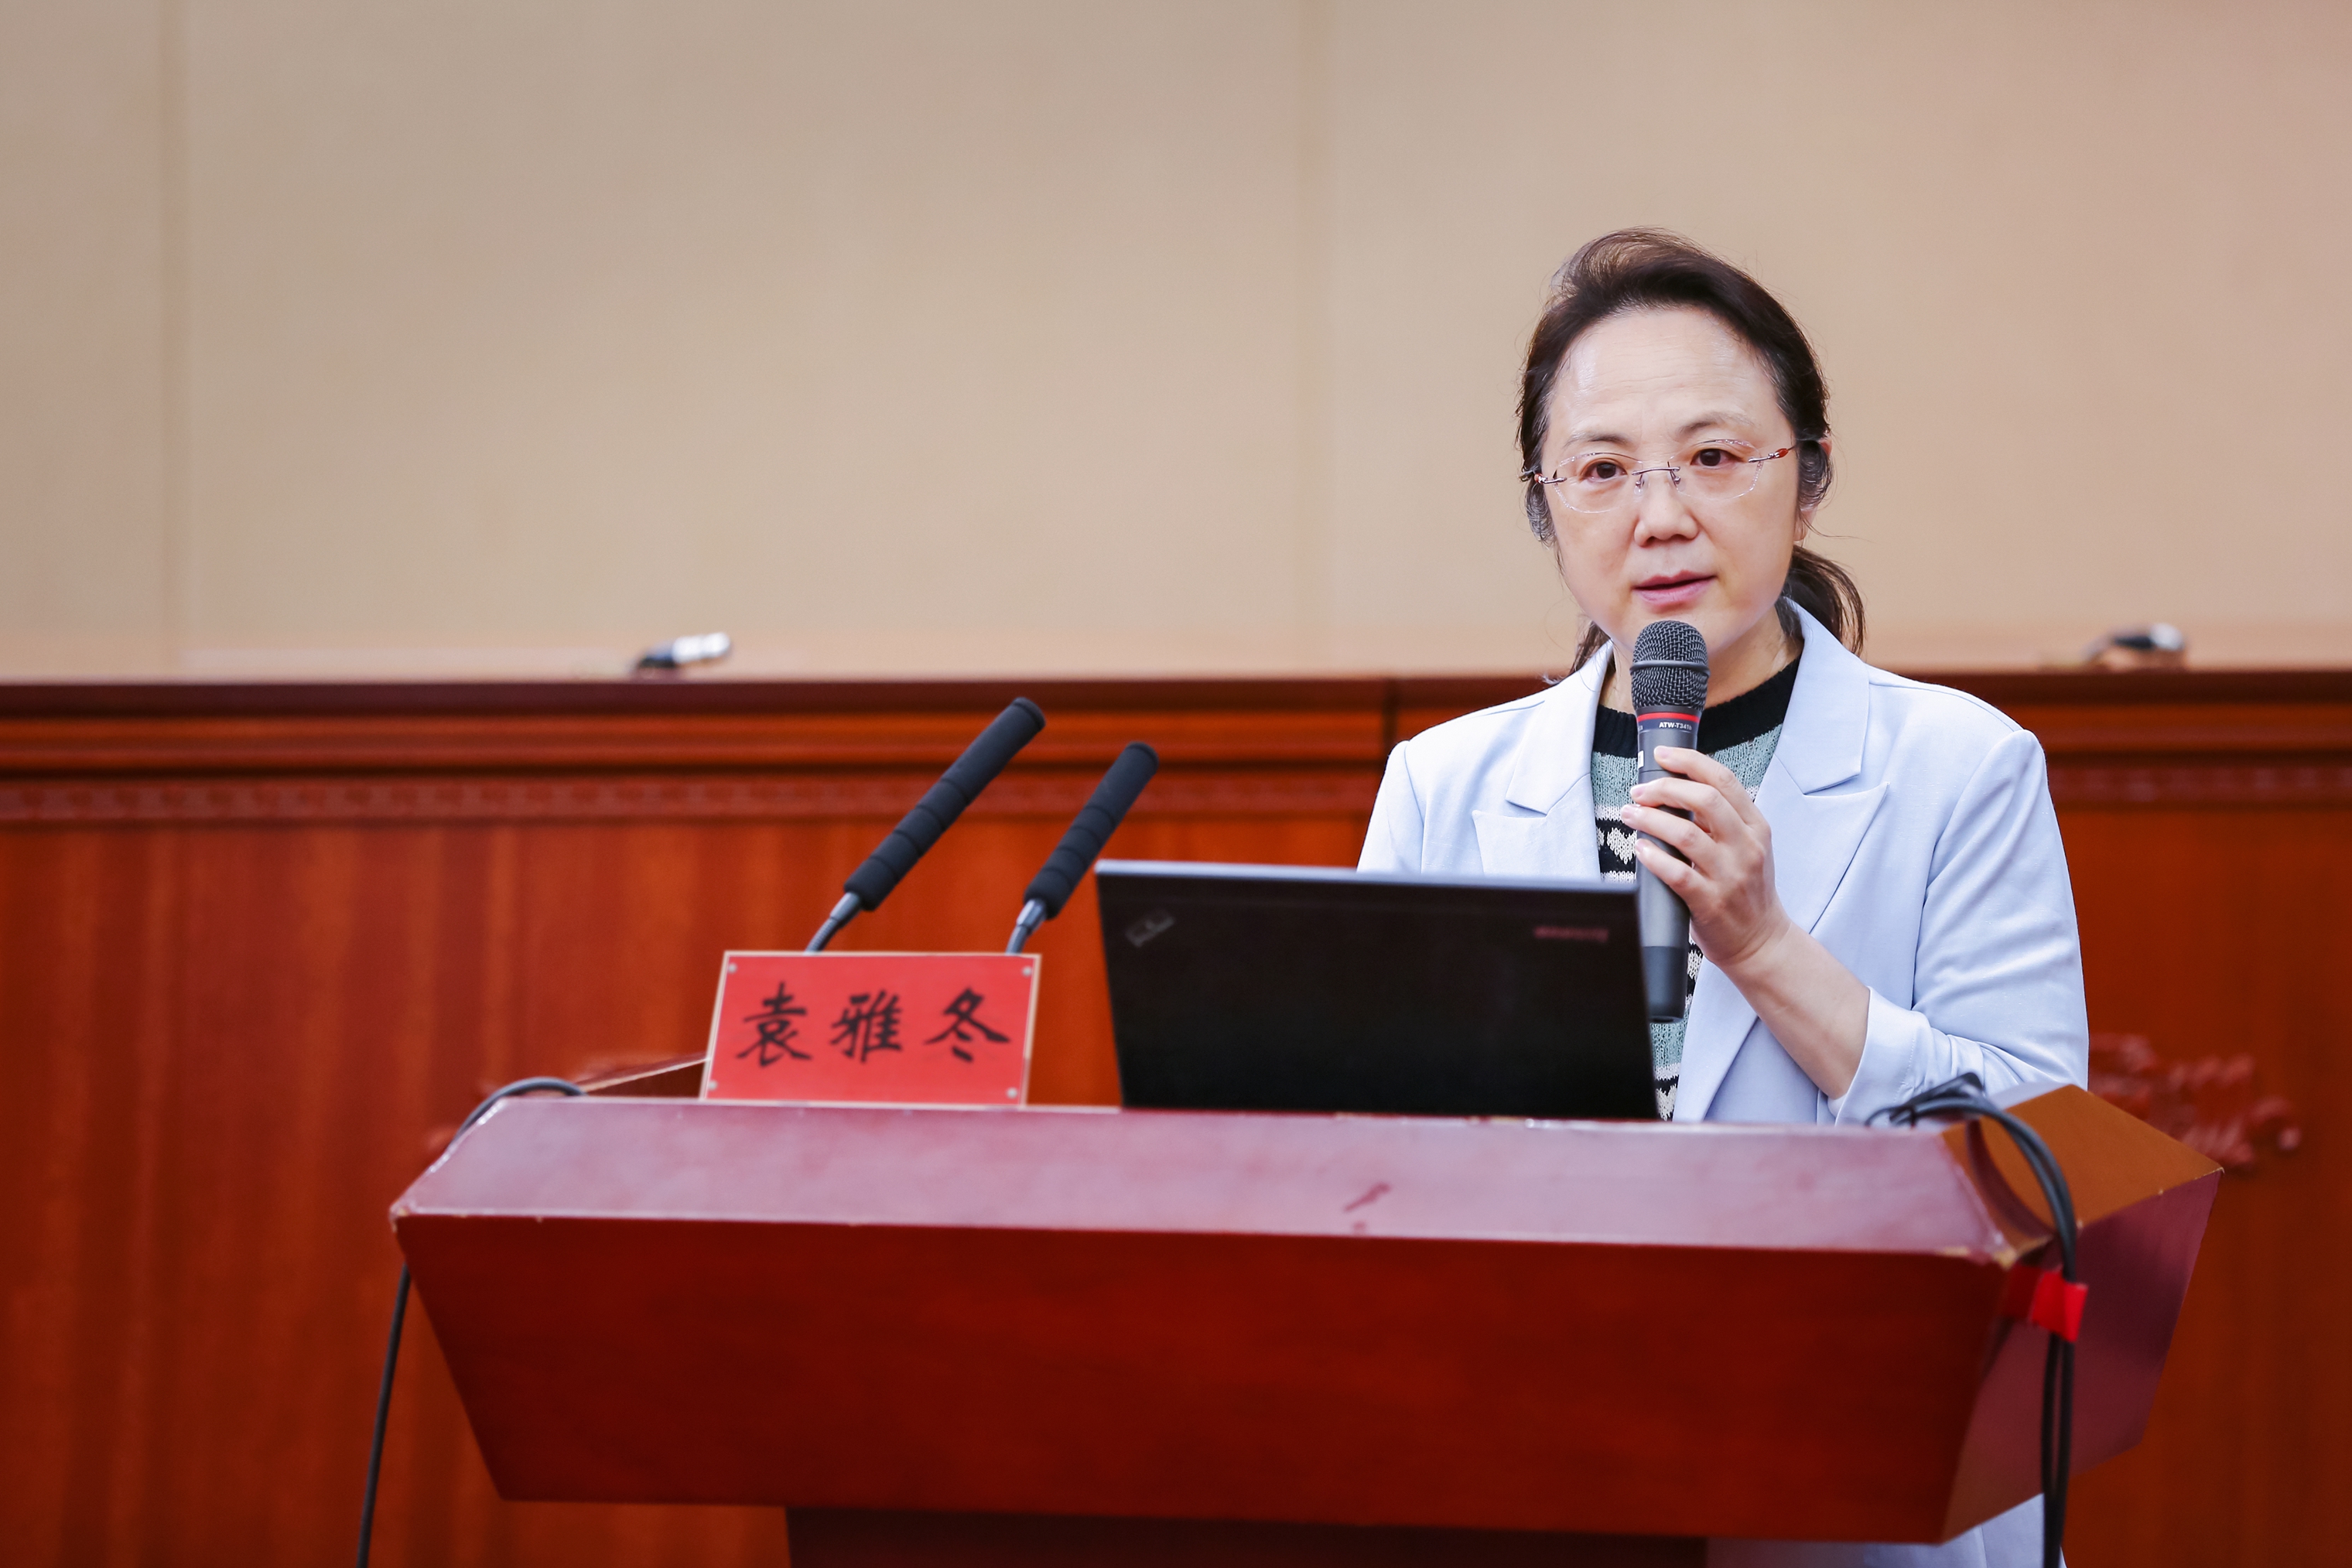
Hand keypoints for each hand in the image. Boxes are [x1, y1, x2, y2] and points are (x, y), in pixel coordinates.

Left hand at [1620, 746, 1787, 971]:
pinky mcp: (1711, 902)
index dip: (1689, 761)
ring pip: (1686, 834)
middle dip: (1665, 788)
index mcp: (1755, 827)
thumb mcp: (1747, 847)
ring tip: (1630, 815)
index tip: (1662, 756)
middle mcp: (1746, 846)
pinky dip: (1654, 857)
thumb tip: (1677, 789)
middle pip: (1705, 799)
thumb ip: (1721, 820)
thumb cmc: (1747, 891)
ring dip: (1650, 819)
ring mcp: (1730, 875)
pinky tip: (1641, 849)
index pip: (1723, 780)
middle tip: (1639, 792)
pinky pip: (1678, 874)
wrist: (1761, 941)